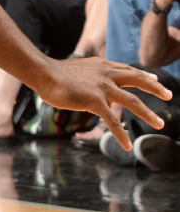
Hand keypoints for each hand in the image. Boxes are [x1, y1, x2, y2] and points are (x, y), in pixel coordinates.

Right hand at [35, 56, 168, 149]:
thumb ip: (89, 76)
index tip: (154, 80)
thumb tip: (91, 85)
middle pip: (137, 80)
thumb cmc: (54, 73)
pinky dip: (120, 134)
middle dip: (155, 88)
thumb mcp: (78, 70)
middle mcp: (106, 74)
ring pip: (132, 101)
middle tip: (169, 95)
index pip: (127, 69)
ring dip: (148, 114)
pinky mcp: (95, 101)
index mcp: (102, 66)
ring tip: (160, 123)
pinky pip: (112, 120)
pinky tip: (126, 145)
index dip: (143, 75)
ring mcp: (102, 87)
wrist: (44, 73)